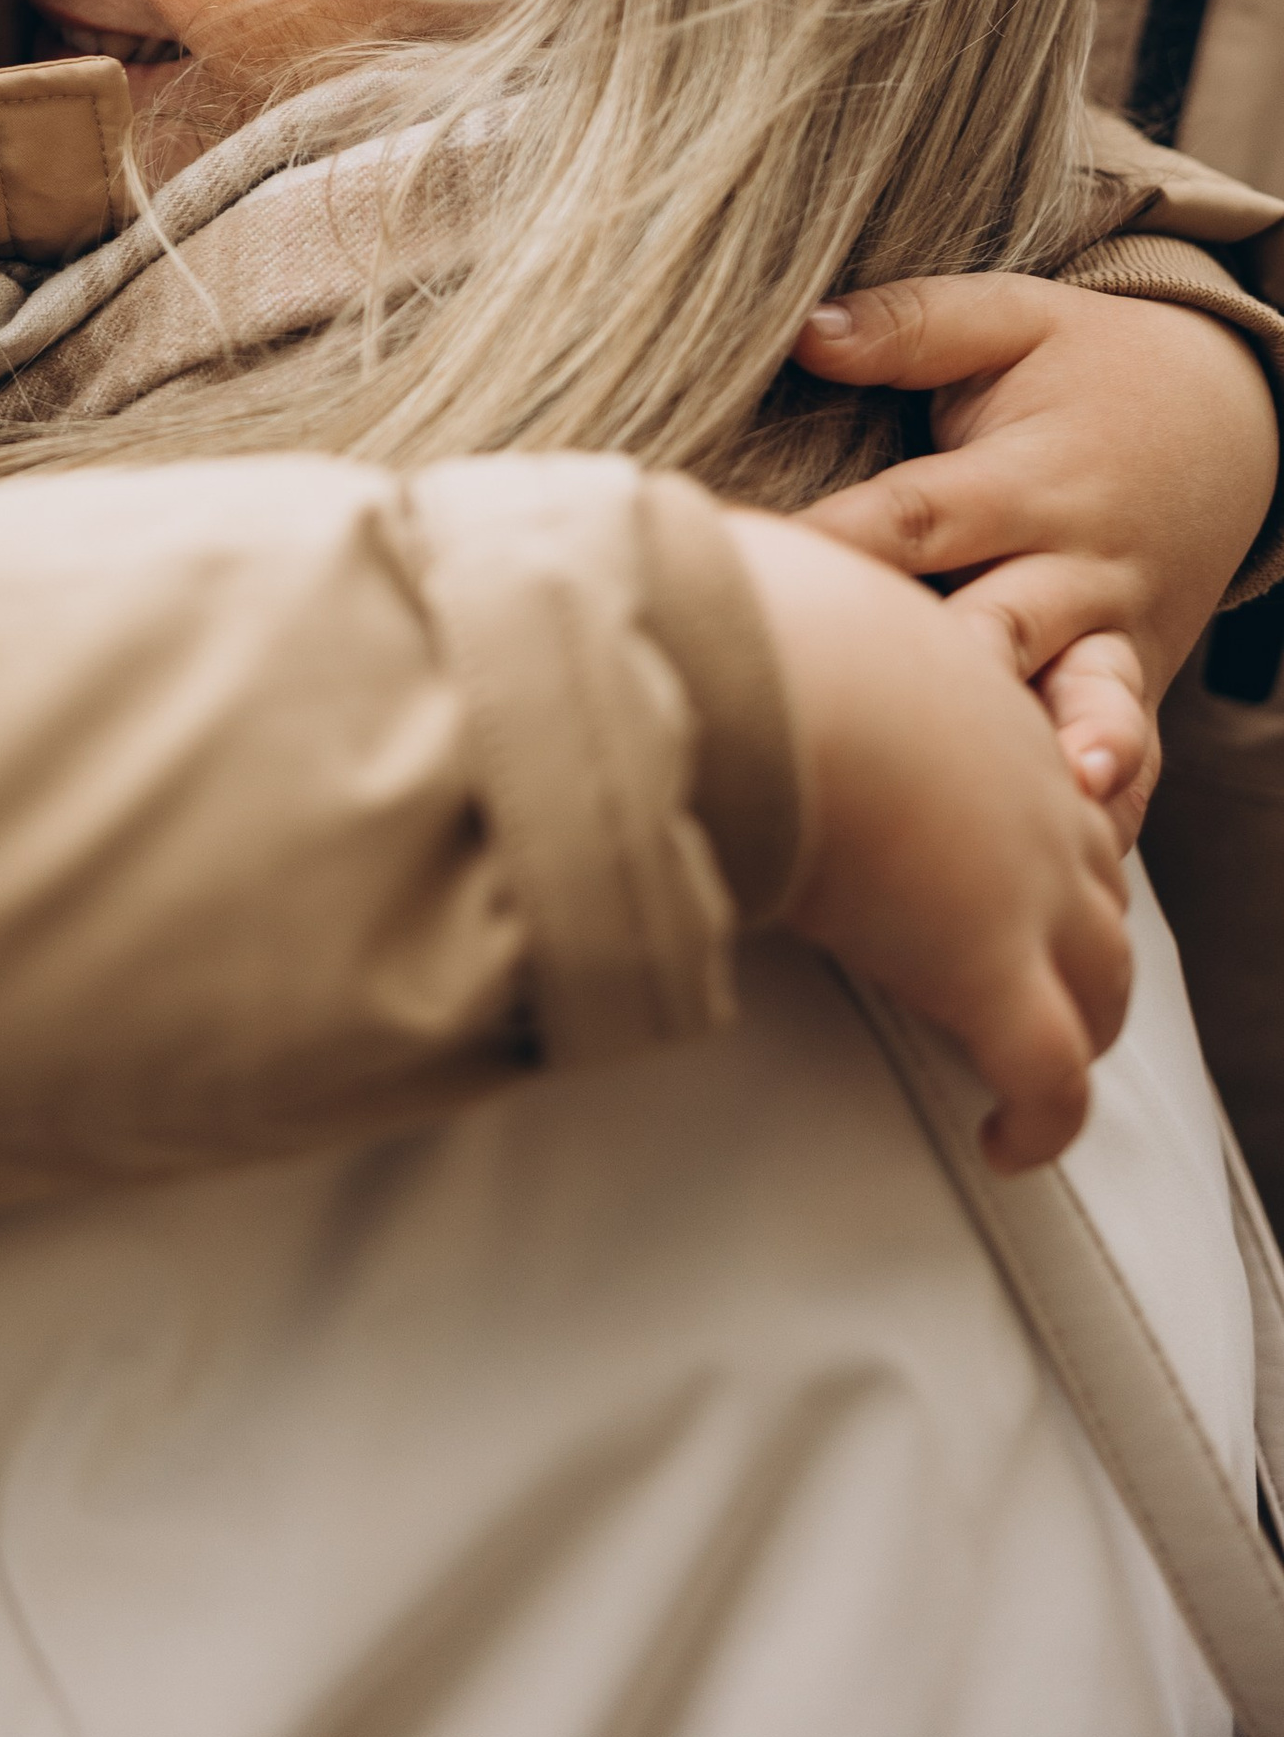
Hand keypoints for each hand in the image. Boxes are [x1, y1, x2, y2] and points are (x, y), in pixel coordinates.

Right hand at [731, 510, 1130, 1168]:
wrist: (754, 671)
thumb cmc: (728, 619)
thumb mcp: (751, 590)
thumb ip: (729, 606)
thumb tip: (634, 588)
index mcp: (967, 692)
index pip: (1030, 767)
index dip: (1019, 823)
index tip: (974, 859)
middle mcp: (1024, 785)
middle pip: (1095, 872)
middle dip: (1077, 925)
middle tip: (1031, 974)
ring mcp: (1022, 881)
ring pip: (1101, 977)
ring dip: (1078, 1023)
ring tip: (1036, 1071)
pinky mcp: (990, 970)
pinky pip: (1051, 1076)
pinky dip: (1041, 1120)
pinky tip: (1006, 1147)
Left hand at [790, 275, 1276, 840]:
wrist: (1232, 417)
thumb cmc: (1089, 367)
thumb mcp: (1014, 317)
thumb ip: (911, 326)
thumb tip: (804, 332)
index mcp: (1025, 479)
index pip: (918, 519)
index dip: (842, 547)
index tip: (760, 576)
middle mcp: (1074, 566)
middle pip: (997, 627)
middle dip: (943, 673)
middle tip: (878, 713)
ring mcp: (1113, 635)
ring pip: (1085, 703)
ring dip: (1060, 752)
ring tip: (1042, 801)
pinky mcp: (1135, 680)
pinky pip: (1131, 754)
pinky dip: (1111, 806)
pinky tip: (1079, 864)